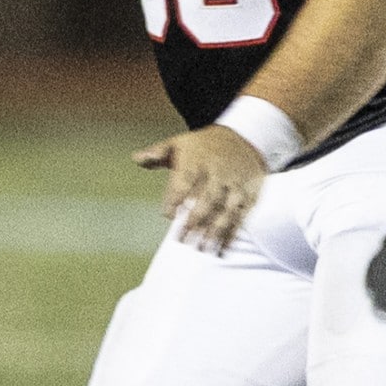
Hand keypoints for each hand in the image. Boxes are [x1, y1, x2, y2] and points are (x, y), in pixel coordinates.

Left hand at [133, 123, 268, 253]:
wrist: (242, 137)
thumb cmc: (202, 146)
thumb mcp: (179, 143)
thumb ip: (157, 153)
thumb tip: (137, 158)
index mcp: (197, 161)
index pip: (185, 180)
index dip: (176, 198)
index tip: (167, 215)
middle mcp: (217, 173)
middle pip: (206, 199)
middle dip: (195, 220)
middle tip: (182, 240)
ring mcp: (235, 184)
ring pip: (225, 209)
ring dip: (214, 230)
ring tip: (202, 248)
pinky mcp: (249, 193)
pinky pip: (241, 215)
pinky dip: (232, 233)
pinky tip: (222, 248)